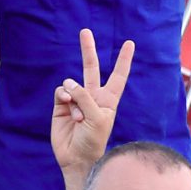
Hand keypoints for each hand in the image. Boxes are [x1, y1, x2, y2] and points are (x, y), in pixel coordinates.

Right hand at [50, 29, 133, 189]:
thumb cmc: (94, 140)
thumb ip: (85, 97)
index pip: (118, 76)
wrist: (78, 158)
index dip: (123, 60)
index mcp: (108, 100)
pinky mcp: (61, 106)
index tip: (129, 43)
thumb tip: (68, 83)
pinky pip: (61, 92)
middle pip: (91, 68)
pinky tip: (67, 109)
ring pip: (72, 83)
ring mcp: (76, 100)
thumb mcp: (98, 118)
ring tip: (79, 118)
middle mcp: (93, 97)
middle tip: (85, 31)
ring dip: (74, 98)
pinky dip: (64, 97)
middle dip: (88, 50)